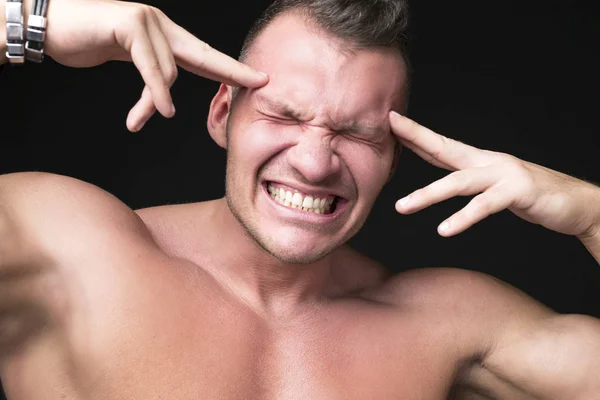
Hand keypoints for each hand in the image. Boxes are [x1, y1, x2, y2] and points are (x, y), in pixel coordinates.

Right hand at [41, 0, 267, 130]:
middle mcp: (161, 24)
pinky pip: (152, 67)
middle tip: (262, 83)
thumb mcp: (127, 61)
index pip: (204, 54)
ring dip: (156, 100)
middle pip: (206, 54)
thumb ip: (151, 74)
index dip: (231, 68)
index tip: (257, 79)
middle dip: (235, 71)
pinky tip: (160, 110)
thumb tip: (167, 99)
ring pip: (169, 71)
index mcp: (164, 34)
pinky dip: (156, 91)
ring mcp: (147, 21)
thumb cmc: (87, 42)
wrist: (49, 25)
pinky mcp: (131, 24)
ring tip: (138, 119)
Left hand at [389, 111, 599, 238]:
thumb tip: (443, 184)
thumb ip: (470, 184)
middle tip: (390, 126)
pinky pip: (485, 206)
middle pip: (446, 149)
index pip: (441, 145)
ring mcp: (504, 174)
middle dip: (416, 137)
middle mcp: (489, 162)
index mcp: (480, 161)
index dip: (416, 133)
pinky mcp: (518, 191)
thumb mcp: (494, 188)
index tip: (392, 121)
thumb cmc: (533, 196)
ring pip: (459, 182)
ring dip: (428, 194)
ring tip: (401, 207)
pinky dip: (464, 218)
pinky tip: (444, 230)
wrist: (579, 204)